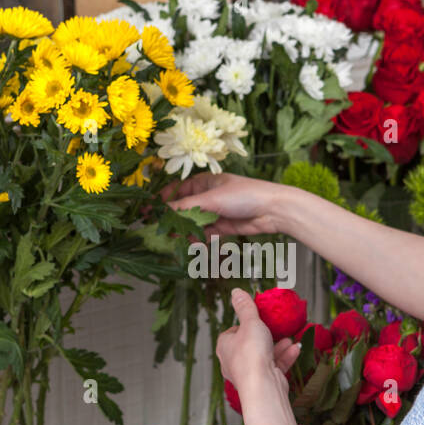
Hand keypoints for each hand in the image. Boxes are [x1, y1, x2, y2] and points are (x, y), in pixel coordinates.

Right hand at [164, 173, 287, 235]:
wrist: (274, 210)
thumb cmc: (244, 195)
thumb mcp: (212, 198)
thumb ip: (186, 207)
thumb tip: (162, 211)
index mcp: (205, 181)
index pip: (177, 190)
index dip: (163, 200)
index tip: (149, 210)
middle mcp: (209, 196)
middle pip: (184, 208)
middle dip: (172, 218)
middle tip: (158, 229)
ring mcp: (216, 212)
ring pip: (193, 222)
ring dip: (185, 230)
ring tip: (175, 238)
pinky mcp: (223, 227)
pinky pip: (205, 233)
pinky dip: (198, 238)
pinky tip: (193, 243)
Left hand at [216, 288, 301, 397]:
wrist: (263, 386)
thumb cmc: (251, 354)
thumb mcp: (251, 323)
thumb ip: (245, 307)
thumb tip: (236, 293)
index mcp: (225, 347)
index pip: (232, 332)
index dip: (245, 325)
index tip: (256, 320)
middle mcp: (233, 361)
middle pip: (250, 343)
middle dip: (266, 336)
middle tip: (275, 328)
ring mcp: (248, 373)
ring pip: (264, 355)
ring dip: (278, 346)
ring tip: (289, 338)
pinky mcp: (263, 381)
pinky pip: (275, 365)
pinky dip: (285, 357)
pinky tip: (295, 348)